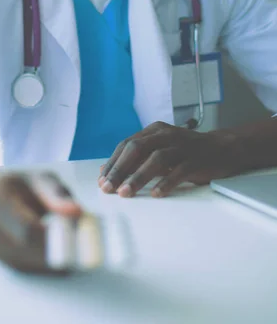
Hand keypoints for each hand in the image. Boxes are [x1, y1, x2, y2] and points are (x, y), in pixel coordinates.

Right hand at [0, 170, 81, 272]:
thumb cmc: (17, 186)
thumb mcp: (37, 179)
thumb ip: (56, 194)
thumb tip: (78, 213)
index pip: (26, 227)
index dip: (56, 236)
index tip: (81, 235)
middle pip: (28, 250)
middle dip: (61, 251)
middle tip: (88, 247)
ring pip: (30, 264)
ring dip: (57, 260)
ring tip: (78, 247)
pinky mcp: (0, 263)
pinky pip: (29, 269)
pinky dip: (48, 264)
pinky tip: (64, 255)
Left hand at [98, 122, 240, 197]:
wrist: (223, 148)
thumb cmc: (186, 151)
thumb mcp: (159, 149)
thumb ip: (136, 158)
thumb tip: (107, 170)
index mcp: (154, 130)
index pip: (127, 145)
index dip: (113, 162)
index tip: (102, 180)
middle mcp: (166, 135)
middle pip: (137, 149)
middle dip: (120, 169)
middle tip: (109, 188)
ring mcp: (182, 146)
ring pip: (156, 159)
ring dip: (138, 177)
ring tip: (126, 192)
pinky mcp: (197, 159)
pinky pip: (179, 171)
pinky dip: (166, 182)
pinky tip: (156, 194)